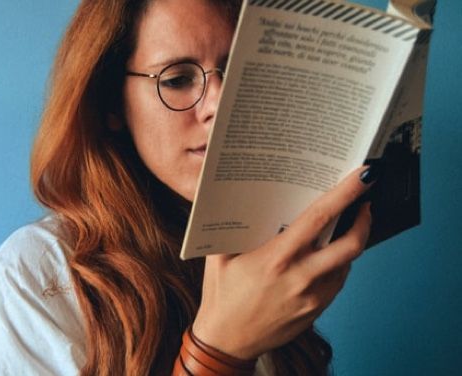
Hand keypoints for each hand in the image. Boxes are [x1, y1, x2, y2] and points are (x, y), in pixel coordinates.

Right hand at [193, 166, 373, 359]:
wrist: (227, 340)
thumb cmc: (221, 296)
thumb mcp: (219, 256)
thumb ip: (234, 228)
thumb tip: (243, 196)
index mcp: (276, 258)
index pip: (319, 218)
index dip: (345, 194)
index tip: (363, 177)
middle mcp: (299, 277)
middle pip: (350, 244)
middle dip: (365, 219)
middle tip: (365, 202)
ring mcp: (312, 297)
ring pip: (348, 263)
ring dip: (352, 241)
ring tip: (345, 227)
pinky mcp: (316, 311)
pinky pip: (337, 281)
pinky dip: (337, 265)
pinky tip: (327, 257)